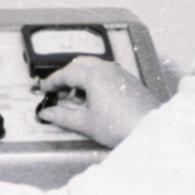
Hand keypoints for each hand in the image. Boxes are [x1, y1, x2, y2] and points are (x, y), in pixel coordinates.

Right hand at [36, 57, 158, 148]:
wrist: (150, 129)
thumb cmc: (122, 126)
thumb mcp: (86, 123)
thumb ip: (63, 116)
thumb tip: (48, 113)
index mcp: (94, 75)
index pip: (66, 73)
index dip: (52, 81)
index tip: (44, 88)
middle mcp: (107, 69)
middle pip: (79, 64)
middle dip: (66, 76)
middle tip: (57, 91)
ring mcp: (120, 73)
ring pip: (93, 67)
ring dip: (80, 77)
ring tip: (74, 97)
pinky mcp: (128, 81)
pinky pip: (105, 73)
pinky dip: (94, 80)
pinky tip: (93, 98)